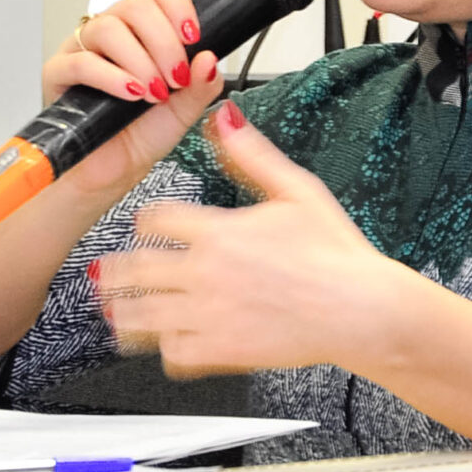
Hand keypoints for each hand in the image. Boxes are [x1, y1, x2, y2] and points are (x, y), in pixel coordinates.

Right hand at [41, 0, 225, 198]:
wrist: (111, 171)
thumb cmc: (140, 135)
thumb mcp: (183, 111)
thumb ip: (201, 85)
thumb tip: (209, 59)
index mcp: (140, 30)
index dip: (176, 2)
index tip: (193, 35)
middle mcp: (110, 32)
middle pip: (136, 5)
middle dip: (164, 42)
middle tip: (175, 77)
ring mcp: (81, 48)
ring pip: (109, 28)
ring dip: (141, 61)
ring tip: (154, 92)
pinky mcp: (58, 73)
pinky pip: (83, 61)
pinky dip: (114, 78)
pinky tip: (132, 94)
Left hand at [97, 100, 405, 375]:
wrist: (359, 310)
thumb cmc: (336, 254)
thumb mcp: (297, 190)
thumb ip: (252, 155)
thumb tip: (225, 119)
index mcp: (218, 231)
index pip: (153, 220)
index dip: (145, 221)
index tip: (146, 227)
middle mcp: (205, 273)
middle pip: (135, 268)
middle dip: (119, 269)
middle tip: (111, 272)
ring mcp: (209, 315)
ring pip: (142, 316)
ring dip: (126, 311)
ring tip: (120, 311)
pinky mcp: (221, 351)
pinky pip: (174, 352)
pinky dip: (165, 347)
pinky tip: (166, 341)